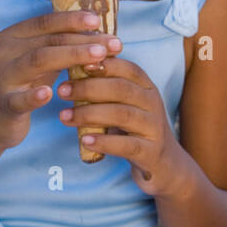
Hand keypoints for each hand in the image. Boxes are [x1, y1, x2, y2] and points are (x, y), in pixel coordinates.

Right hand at [0, 9, 122, 151]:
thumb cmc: (25, 84)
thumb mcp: (42, 60)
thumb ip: (62, 45)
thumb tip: (101, 33)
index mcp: (14, 35)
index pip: (46, 22)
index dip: (73, 19)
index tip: (99, 20)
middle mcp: (6, 51)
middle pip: (48, 41)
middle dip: (83, 40)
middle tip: (112, 44)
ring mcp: (3, 77)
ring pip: (38, 61)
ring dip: (71, 57)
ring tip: (98, 57)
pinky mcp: (4, 104)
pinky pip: (18, 99)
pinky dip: (34, 96)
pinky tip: (50, 93)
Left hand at [55, 55, 186, 195]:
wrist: (164, 163)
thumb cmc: (135, 128)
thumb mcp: (125, 103)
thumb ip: (107, 88)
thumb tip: (73, 67)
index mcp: (146, 87)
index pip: (128, 68)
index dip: (104, 64)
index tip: (78, 63)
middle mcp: (153, 103)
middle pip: (121, 89)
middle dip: (88, 87)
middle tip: (62, 90)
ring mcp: (153, 128)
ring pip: (122, 115)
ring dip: (90, 114)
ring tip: (64, 116)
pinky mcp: (151, 152)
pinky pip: (126, 145)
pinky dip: (104, 142)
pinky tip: (85, 140)